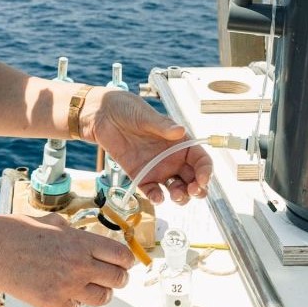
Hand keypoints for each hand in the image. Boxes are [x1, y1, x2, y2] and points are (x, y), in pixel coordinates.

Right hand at [0, 212, 134, 306]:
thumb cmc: (15, 231)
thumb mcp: (49, 222)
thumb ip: (69, 231)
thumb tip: (78, 234)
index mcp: (81, 242)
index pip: (121, 255)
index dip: (126, 260)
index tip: (125, 263)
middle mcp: (80, 265)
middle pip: (118, 279)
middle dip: (118, 278)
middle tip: (113, 277)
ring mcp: (68, 288)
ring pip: (102, 298)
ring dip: (100, 293)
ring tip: (90, 287)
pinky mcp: (54, 305)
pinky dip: (72, 303)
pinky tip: (62, 293)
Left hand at [86, 89, 212, 204]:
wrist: (102, 115)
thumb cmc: (127, 109)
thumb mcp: (145, 116)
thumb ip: (162, 126)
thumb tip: (180, 130)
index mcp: (179, 142)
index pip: (200, 160)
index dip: (206, 171)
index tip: (203, 179)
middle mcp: (172, 158)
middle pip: (192, 178)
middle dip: (198, 188)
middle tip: (194, 191)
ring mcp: (157, 168)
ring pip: (176, 188)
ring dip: (181, 196)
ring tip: (176, 195)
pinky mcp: (141, 175)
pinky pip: (152, 191)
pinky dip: (157, 197)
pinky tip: (157, 197)